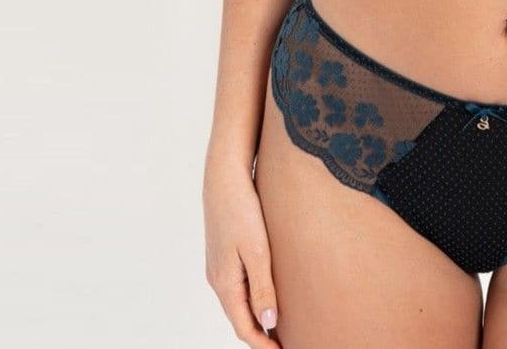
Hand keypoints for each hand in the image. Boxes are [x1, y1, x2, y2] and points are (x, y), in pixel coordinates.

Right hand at [203, 165, 279, 344]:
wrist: (225, 175)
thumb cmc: (241, 209)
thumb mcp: (257, 250)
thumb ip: (262, 287)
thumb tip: (268, 323)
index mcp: (225, 284)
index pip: (244, 327)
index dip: (263, 344)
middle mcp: (218, 280)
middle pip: (241, 318)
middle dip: (262, 335)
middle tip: (288, 343)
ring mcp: (220, 267)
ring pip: (240, 302)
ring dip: (258, 317)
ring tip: (283, 326)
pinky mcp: (225, 253)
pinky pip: (239, 286)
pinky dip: (254, 298)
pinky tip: (269, 294)